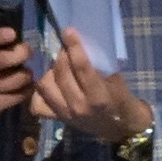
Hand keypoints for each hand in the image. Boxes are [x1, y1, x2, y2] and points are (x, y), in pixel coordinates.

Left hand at [32, 36, 151, 147]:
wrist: (122, 129)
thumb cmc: (122, 100)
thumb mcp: (117, 81)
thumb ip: (99, 66)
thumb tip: (81, 46)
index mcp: (98, 97)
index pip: (81, 67)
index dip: (74, 47)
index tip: (68, 31)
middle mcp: (78, 106)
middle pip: (61, 73)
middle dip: (62, 55)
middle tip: (66, 48)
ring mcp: (65, 114)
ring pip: (45, 86)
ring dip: (49, 71)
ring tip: (58, 66)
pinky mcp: (58, 119)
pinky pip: (38, 104)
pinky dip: (39, 92)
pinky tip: (50, 84)